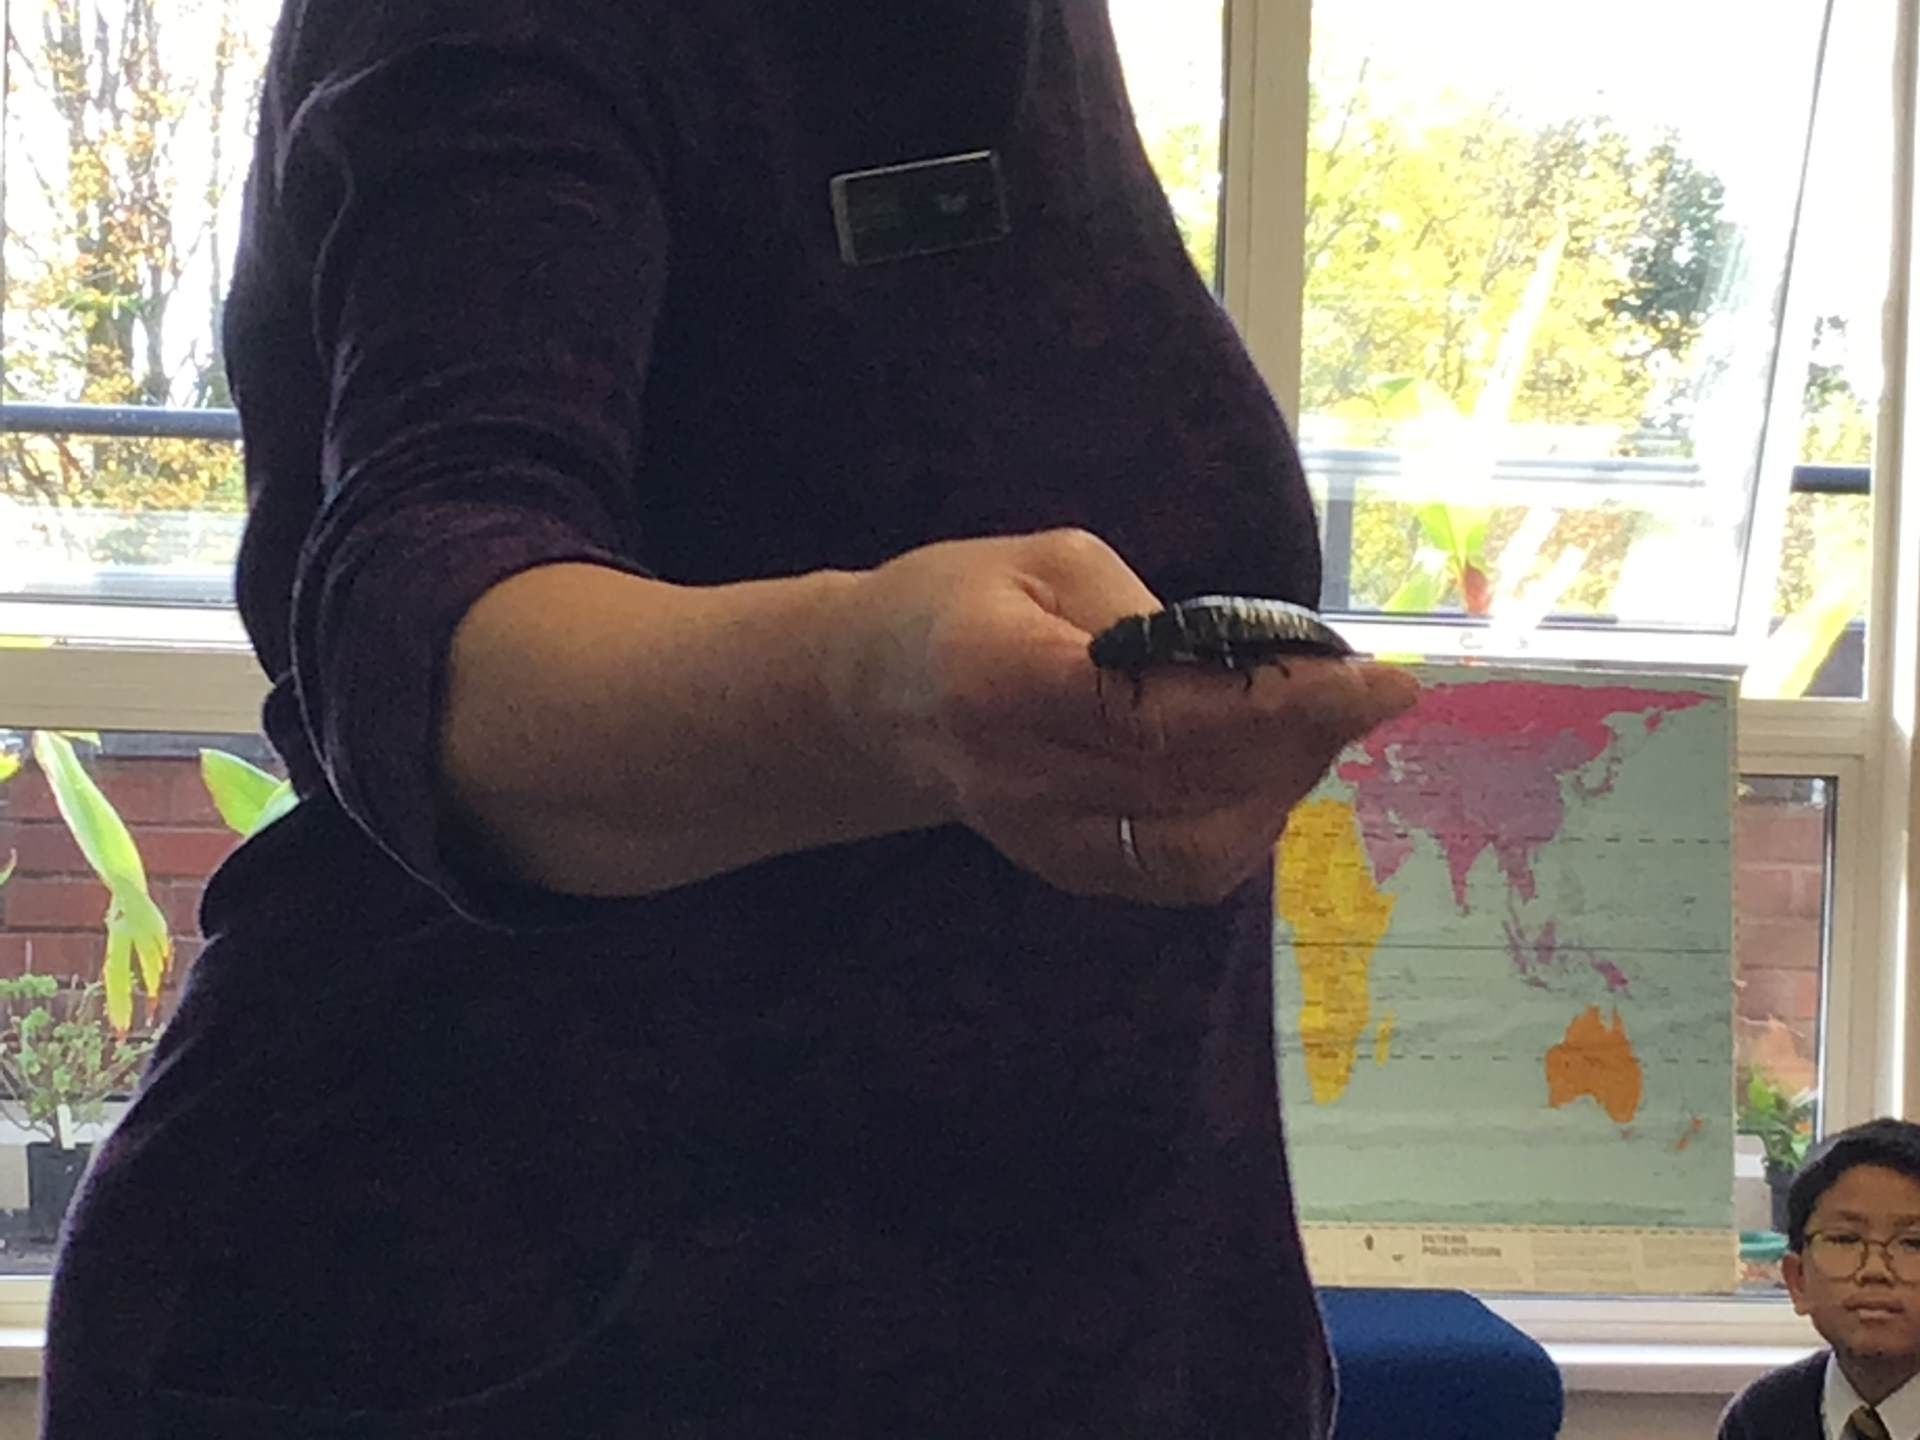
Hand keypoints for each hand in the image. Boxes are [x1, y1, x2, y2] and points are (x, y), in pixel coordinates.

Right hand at [823, 528, 1419, 904]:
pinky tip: (1266, 775)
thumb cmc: (955, 604)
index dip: (1284, 705)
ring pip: (1200, 847)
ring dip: (1283, 789)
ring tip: (1312, 729)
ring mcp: (1043, 839)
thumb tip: (1248, 670)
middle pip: (1196, 785)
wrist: (872, 700)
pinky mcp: (1067, 870)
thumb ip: (1142, 616)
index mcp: (1006, 682)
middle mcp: (1024, 779)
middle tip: (1360, 694)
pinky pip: (1181, 872)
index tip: (1380, 682)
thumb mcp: (1043, 560)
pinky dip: (1247, 829)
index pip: (1164, 712)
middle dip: (1304, 740)